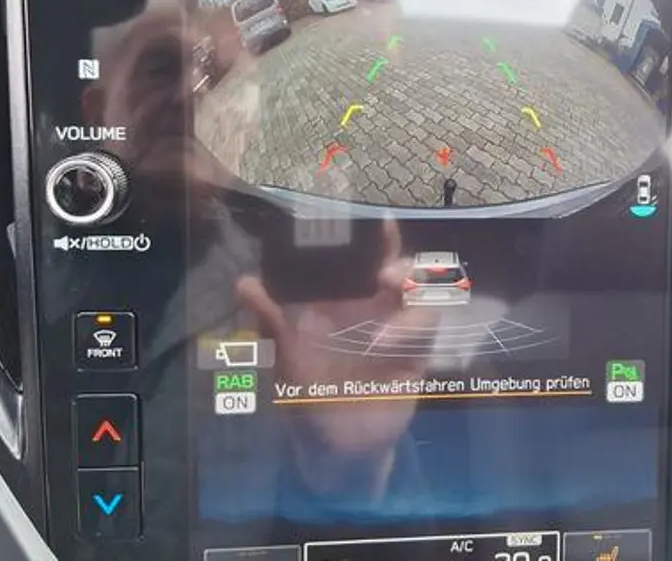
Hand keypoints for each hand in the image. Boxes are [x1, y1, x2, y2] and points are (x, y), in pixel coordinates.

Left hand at [236, 220, 436, 491]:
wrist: (340, 453)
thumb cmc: (307, 404)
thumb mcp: (285, 364)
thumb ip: (271, 323)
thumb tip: (243, 282)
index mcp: (339, 302)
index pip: (354, 258)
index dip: (364, 234)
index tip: (367, 218)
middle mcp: (371, 307)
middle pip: (396, 264)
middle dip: (396, 252)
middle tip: (383, 257)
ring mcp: (398, 326)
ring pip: (419, 287)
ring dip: (410, 280)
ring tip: (389, 284)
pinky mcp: (418, 350)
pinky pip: (428, 323)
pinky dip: (412, 324)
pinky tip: (386, 342)